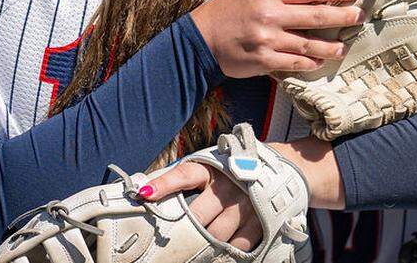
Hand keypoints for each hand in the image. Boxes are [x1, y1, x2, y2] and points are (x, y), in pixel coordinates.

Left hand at [138, 163, 262, 250]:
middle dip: (186, 229)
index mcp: (210, 169)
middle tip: (176, 238)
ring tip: (202, 242)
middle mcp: (227, 185)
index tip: (144, 194)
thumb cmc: (227, 172)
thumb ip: (181, 179)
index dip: (164, 184)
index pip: (184, 175)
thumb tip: (146, 192)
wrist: (272, 169)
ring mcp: (245, 203)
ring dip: (207, 241)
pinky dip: (229, 248)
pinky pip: (238, 244)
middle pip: (198, 216)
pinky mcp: (260, 219)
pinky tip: (225, 242)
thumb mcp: (207, 167)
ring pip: (217, 234)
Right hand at [191, 0, 362, 77]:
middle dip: (343, 16)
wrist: (200, 38)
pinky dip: (310, 64)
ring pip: (310, 45)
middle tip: (358, 16)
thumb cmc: (226, 13)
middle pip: (317, 16)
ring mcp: (268, 39)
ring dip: (331, 47)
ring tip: (343, 47)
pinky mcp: (264, 61)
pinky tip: (318, 62)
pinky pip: (295, 63)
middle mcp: (270, 14)